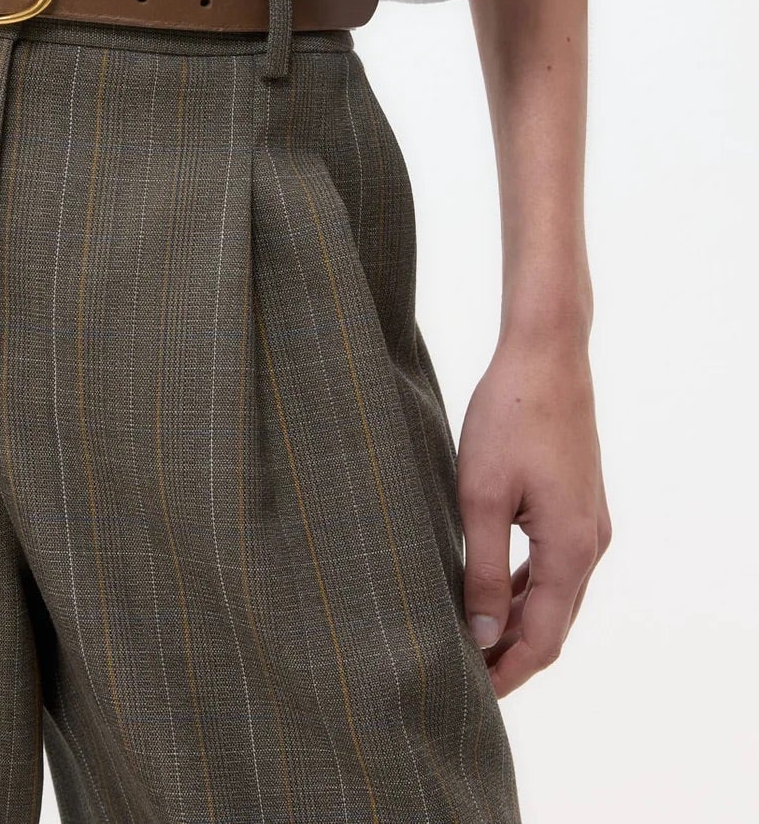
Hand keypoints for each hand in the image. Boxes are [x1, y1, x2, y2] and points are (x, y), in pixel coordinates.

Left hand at [456, 328, 611, 695]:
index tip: (472, 696)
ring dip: (516, 620)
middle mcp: (590, 544)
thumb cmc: (508, 417)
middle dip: (510, 653)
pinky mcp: (578, 504)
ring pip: (553, 594)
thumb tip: (481, 634)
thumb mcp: (481, 496)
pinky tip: (490, 591)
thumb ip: (481, 568)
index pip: (542, 639)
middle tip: (462, 677)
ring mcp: (589, 524)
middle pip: (552, 623)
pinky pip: (553, 564)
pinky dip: (524, 586)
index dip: (507, 672)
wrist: (546, 357)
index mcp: (570, 550)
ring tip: (469, 640)